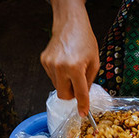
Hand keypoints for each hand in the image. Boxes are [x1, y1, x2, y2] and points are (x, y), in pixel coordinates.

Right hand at [40, 0, 99, 116]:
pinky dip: (60, 76)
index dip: (82, 105)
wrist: (69, 23)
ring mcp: (49, 64)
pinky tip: (65, 63)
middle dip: (72, 95)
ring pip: (58, 87)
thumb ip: (88, 81)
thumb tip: (82, 97)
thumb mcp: (94, 62)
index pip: (79, 93)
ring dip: (66, 84)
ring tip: (72, 69)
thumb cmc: (85, 40)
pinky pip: (52, 77)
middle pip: (64, 96)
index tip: (83, 114)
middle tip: (79, 86)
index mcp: (75, 68)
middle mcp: (60, 67)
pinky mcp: (44, 61)